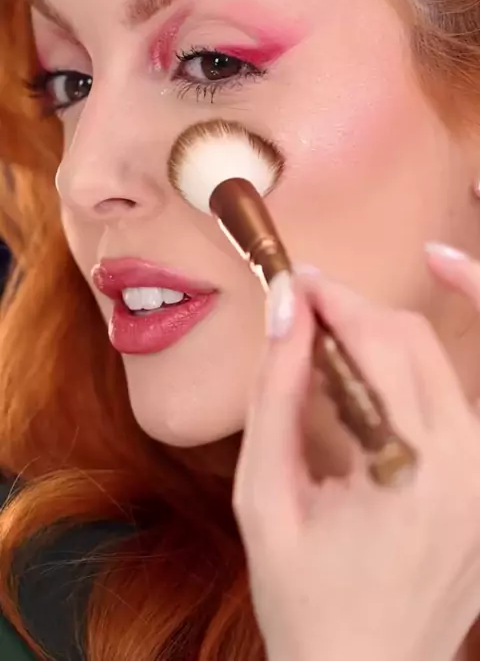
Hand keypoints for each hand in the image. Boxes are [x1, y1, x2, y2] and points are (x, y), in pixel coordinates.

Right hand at [233, 243, 479, 660]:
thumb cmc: (302, 598)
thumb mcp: (264, 499)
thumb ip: (274, 396)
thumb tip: (286, 307)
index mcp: (414, 472)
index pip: (381, 344)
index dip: (335, 300)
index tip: (296, 282)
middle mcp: (471, 466)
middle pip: (418, 342)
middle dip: (359, 311)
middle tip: (307, 309)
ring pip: (444, 364)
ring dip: (392, 334)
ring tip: (337, 338)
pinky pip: (464, 402)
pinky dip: (438, 365)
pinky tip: (403, 348)